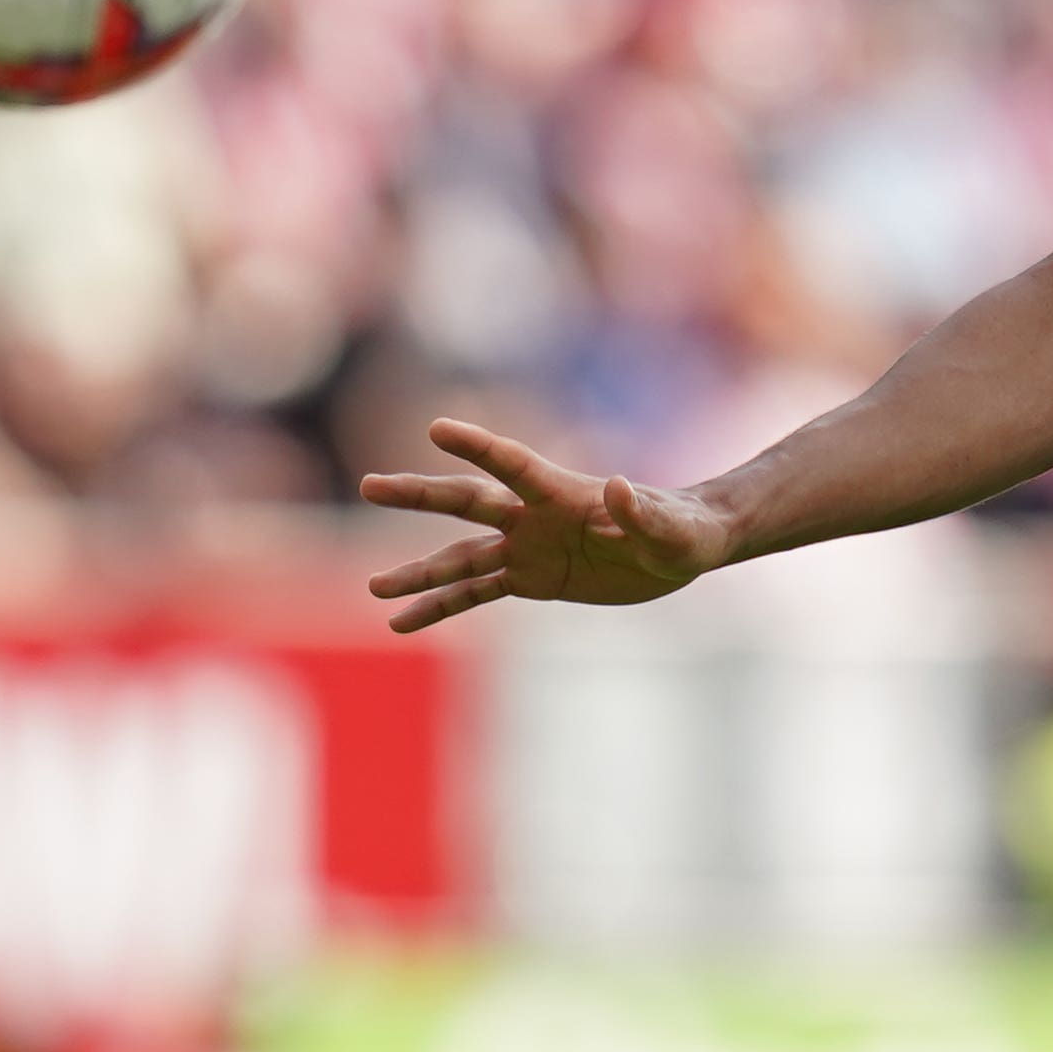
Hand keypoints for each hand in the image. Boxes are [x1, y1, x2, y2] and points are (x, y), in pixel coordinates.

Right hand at [359, 419, 728, 631]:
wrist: (681, 548)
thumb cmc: (683, 531)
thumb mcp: (670, 530)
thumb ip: (642, 511)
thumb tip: (617, 486)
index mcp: (563, 493)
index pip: (513, 465)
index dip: (478, 447)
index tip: (436, 428)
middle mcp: (533, 516)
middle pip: (467, 502)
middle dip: (419, 496)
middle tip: (369, 486)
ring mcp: (526, 547)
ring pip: (460, 556)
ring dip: (419, 572)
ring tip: (375, 588)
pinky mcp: (530, 579)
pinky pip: (476, 593)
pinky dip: (440, 607)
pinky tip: (401, 622)